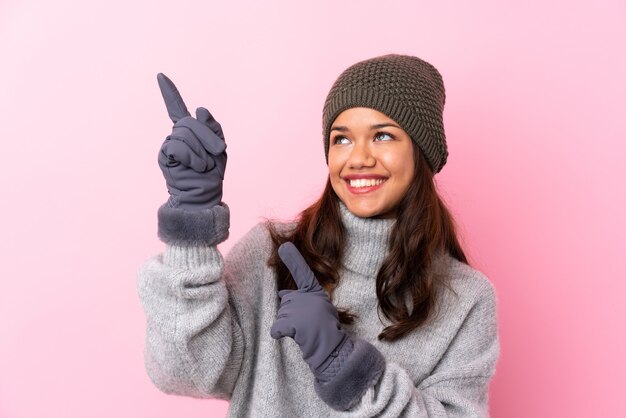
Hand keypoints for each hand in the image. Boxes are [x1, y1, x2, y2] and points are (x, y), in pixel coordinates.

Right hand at [157, 73, 226, 209]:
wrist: (203, 193)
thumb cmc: (212, 173)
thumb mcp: (219, 148)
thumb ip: (212, 128)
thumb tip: (199, 109)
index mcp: (189, 131)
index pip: (176, 108)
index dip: (169, 92)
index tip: (160, 76)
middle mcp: (176, 135)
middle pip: (189, 122)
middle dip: (207, 137)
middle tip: (218, 152)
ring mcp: (169, 144)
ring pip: (185, 134)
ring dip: (201, 151)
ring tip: (204, 165)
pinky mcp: (165, 155)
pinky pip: (179, 146)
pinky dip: (192, 157)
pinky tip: (195, 166)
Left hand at [270, 242, 348, 376]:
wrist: (331, 347)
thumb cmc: (325, 328)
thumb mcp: (318, 308)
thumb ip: (301, 298)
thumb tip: (281, 294)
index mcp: (314, 291)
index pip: (303, 274)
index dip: (293, 259)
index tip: (284, 246)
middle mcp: (307, 297)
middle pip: (285, 303)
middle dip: (291, 315)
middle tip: (306, 325)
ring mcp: (299, 310)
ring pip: (280, 316)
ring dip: (288, 326)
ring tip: (304, 331)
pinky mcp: (293, 323)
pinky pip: (276, 328)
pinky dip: (280, 333)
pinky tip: (292, 336)